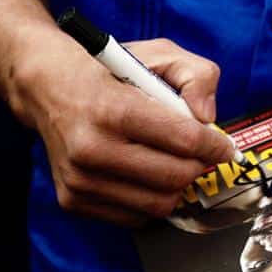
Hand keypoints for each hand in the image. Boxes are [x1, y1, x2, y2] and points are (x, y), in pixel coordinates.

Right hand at [10, 34, 234, 226]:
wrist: (46, 89)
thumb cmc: (108, 71)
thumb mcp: (157, 53)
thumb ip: (196, 75)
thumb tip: (208, 118)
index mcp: (113, 109)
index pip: (183, 140)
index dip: (215, 146)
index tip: (226, 148)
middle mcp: (92, 149)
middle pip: (174, 178)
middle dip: (197, 166)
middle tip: (199, 153)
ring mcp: (79, 180)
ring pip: (158, 205)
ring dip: (176, 186)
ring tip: (172, 162)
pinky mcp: (72, 201)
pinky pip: (134, 217)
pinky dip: (150, 200)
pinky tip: (145, 175)